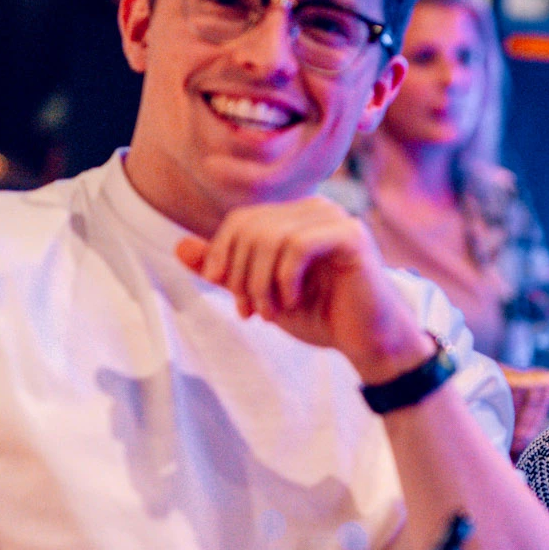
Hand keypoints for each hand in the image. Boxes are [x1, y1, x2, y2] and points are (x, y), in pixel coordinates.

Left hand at [177, 197, 433, 381]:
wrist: (368, 341)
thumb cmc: (322, 315)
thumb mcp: (262, 294)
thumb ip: (225, 271)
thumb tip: (180, 246)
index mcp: (294, 216)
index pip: (240, 221)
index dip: (225, 259)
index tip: (237, 302)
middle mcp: (314, 208)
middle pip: (250, 227)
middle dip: (241, 275)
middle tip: (251, 312)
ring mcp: (334, 217)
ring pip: (270, 237)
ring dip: (261, 283)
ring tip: (271, 312)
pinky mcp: (351, 235)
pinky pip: (297, 245)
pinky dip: (285, 279)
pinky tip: (293, 302)